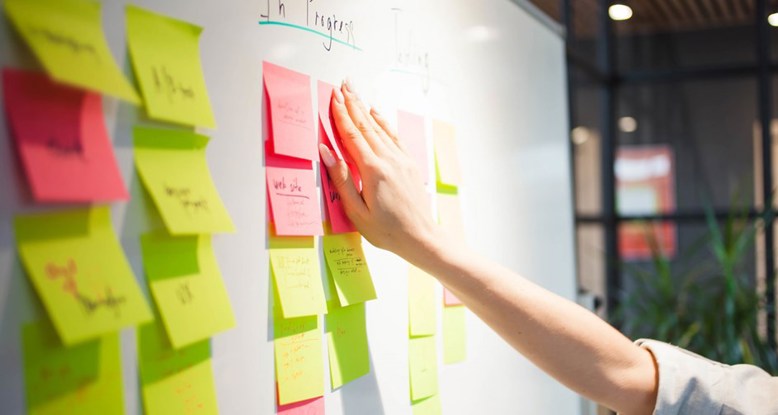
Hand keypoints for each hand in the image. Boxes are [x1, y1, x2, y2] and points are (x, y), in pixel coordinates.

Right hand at [318, 80, 440, 261]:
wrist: (421, 238)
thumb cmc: (386, 231)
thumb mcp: (356, 211)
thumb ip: (341, 179)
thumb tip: (326, 152)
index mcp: (373, 171)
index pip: (352, 136)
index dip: (341, 115)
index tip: (333, 97)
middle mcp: (389, 160)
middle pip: (366, 126)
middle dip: (352, 104)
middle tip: (341, 84)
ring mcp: (401, 160)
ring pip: (379, 128)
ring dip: (365, 109)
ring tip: (354, 92)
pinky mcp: (409, 164)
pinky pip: (393, 137)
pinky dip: (383, 122)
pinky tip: (376, 113)